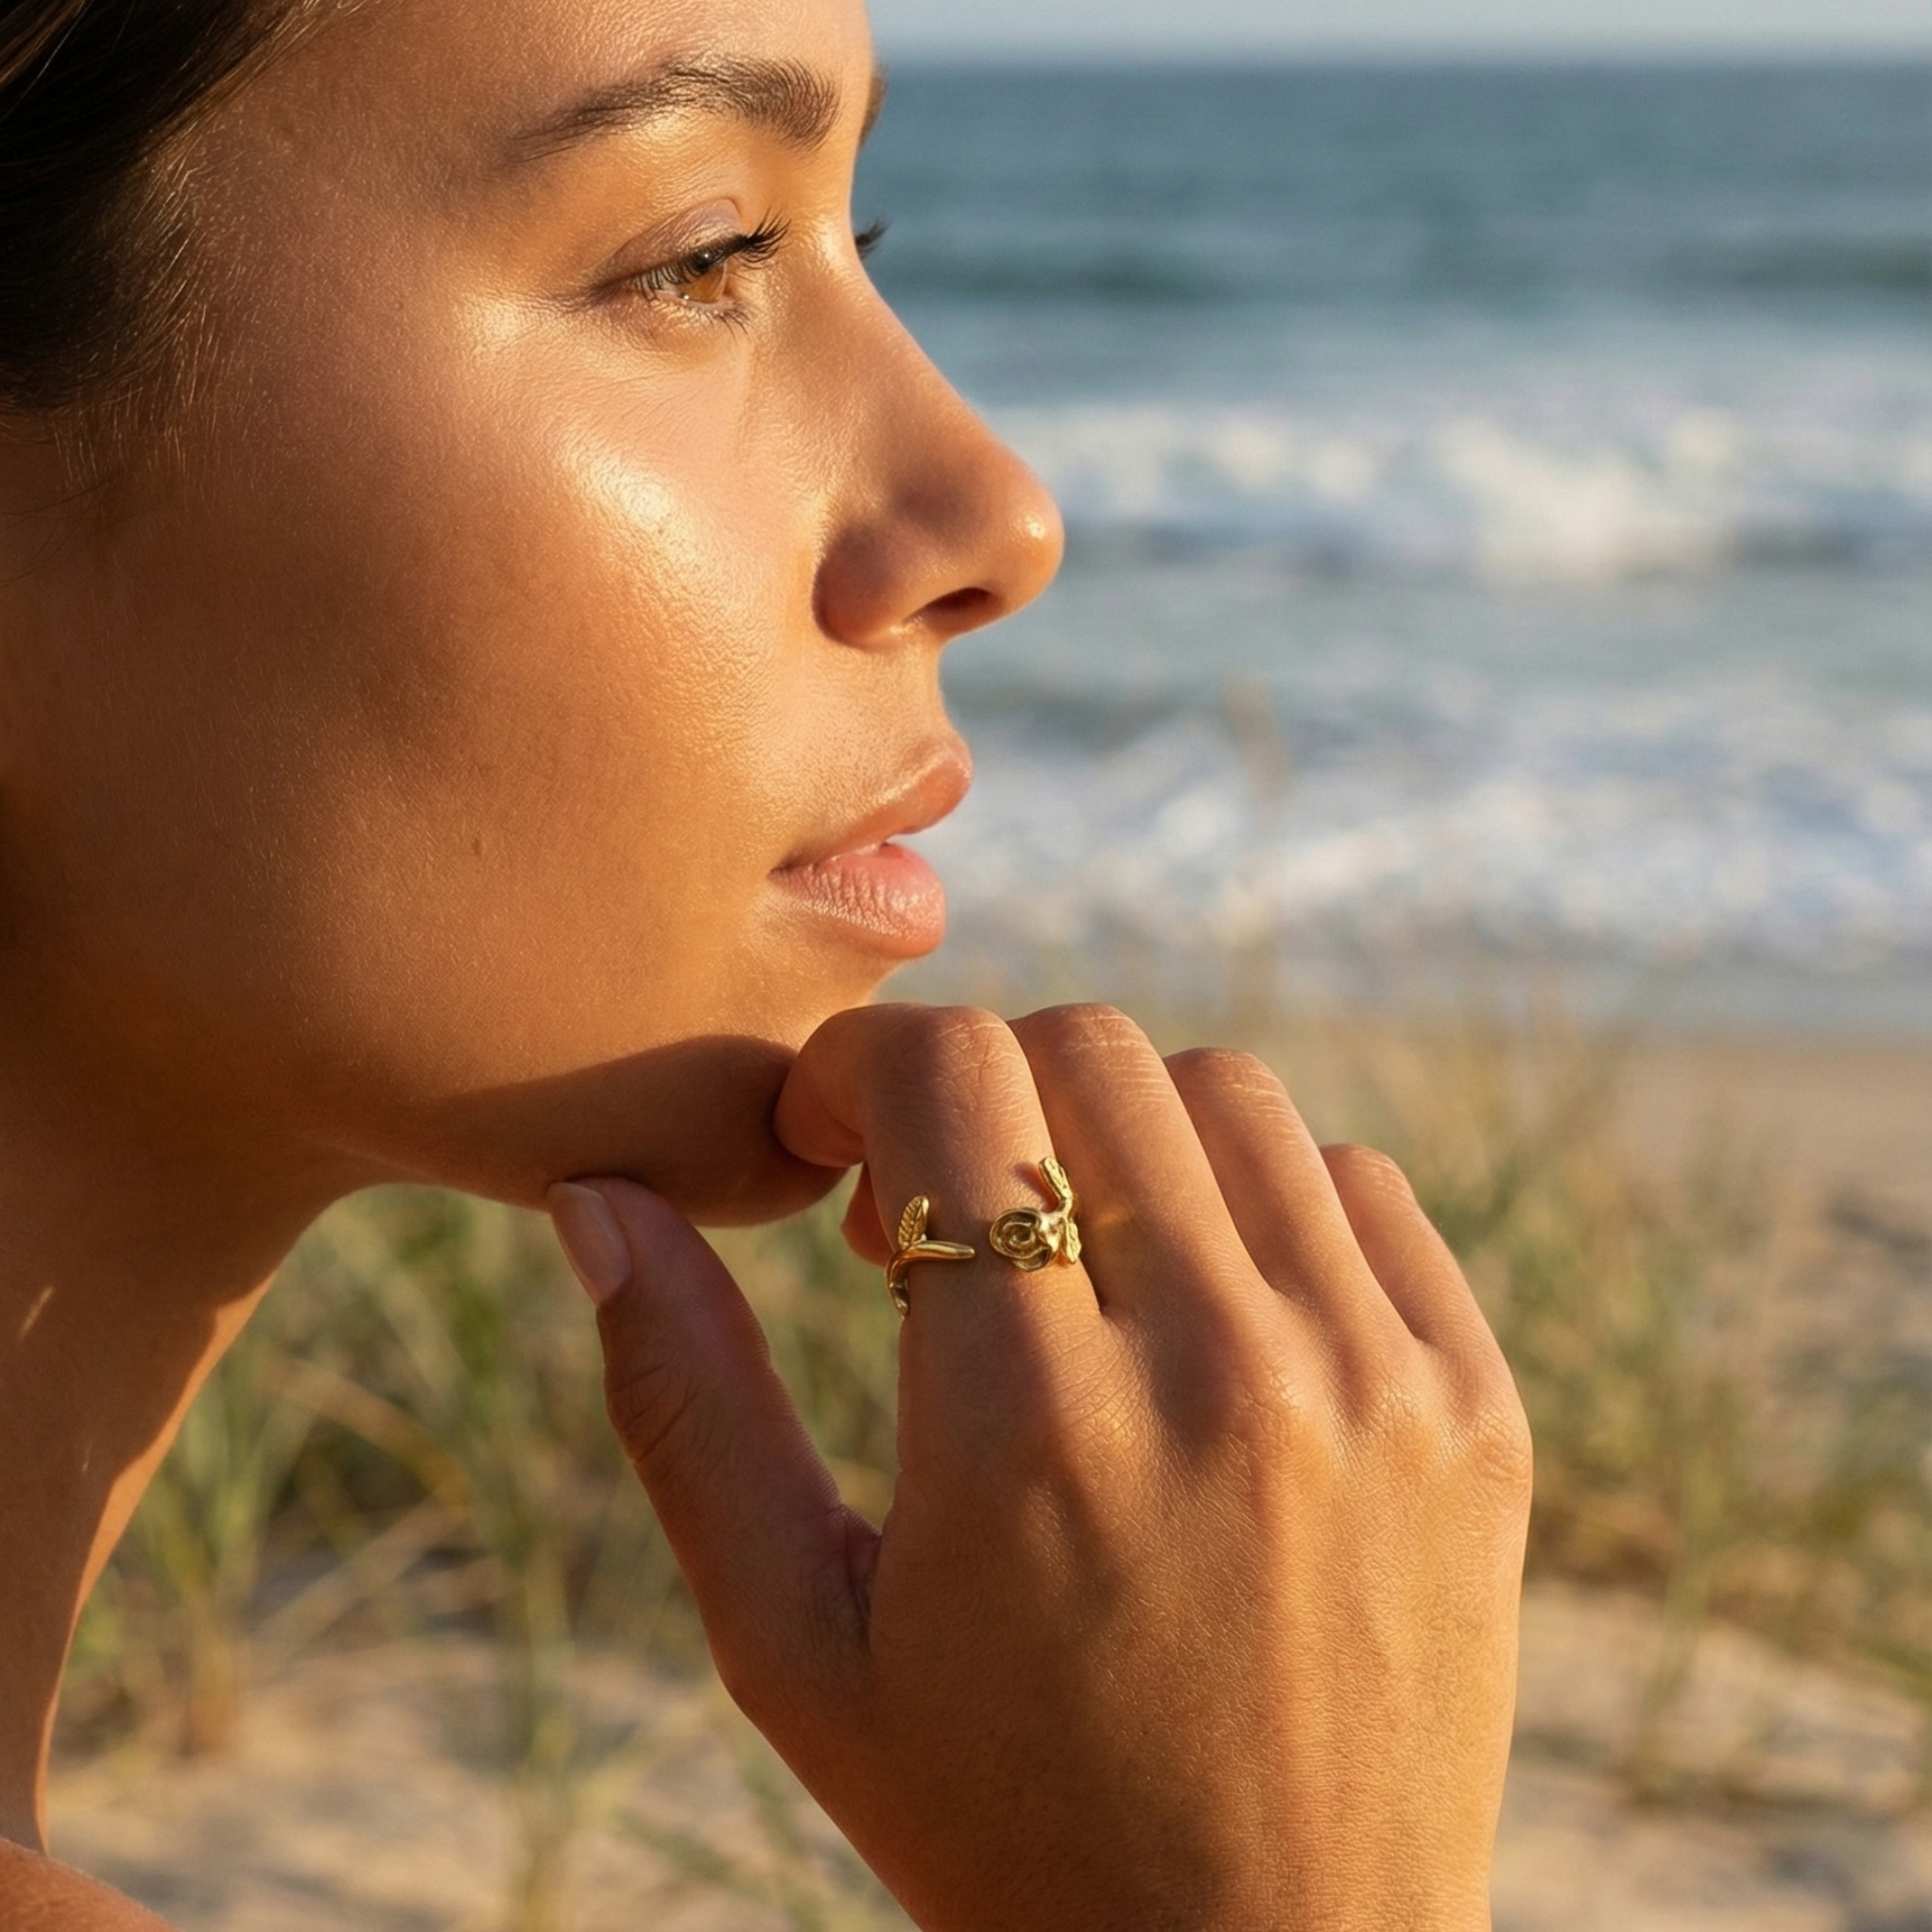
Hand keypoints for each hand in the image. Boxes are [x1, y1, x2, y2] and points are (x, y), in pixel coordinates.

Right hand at [549, 1005, 1530, 1931]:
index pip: (950, 1074)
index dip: (858, 1069)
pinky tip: (1198, 1313)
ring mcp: (1378, 1381)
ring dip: (1114, 1133)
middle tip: (934, 1216)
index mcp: (1029, 1429)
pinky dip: (1255, 1200)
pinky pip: (1357, 1183)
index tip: (833, 1153)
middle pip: (1090, 1047)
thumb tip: (600, 1199)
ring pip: (1228, 1094)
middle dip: (980, 1088)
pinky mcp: (1476, 1405)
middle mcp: (1225, 1374)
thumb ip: (686, 1405)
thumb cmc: (998, 1821)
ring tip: (1069, 1262)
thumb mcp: (796, 1644)